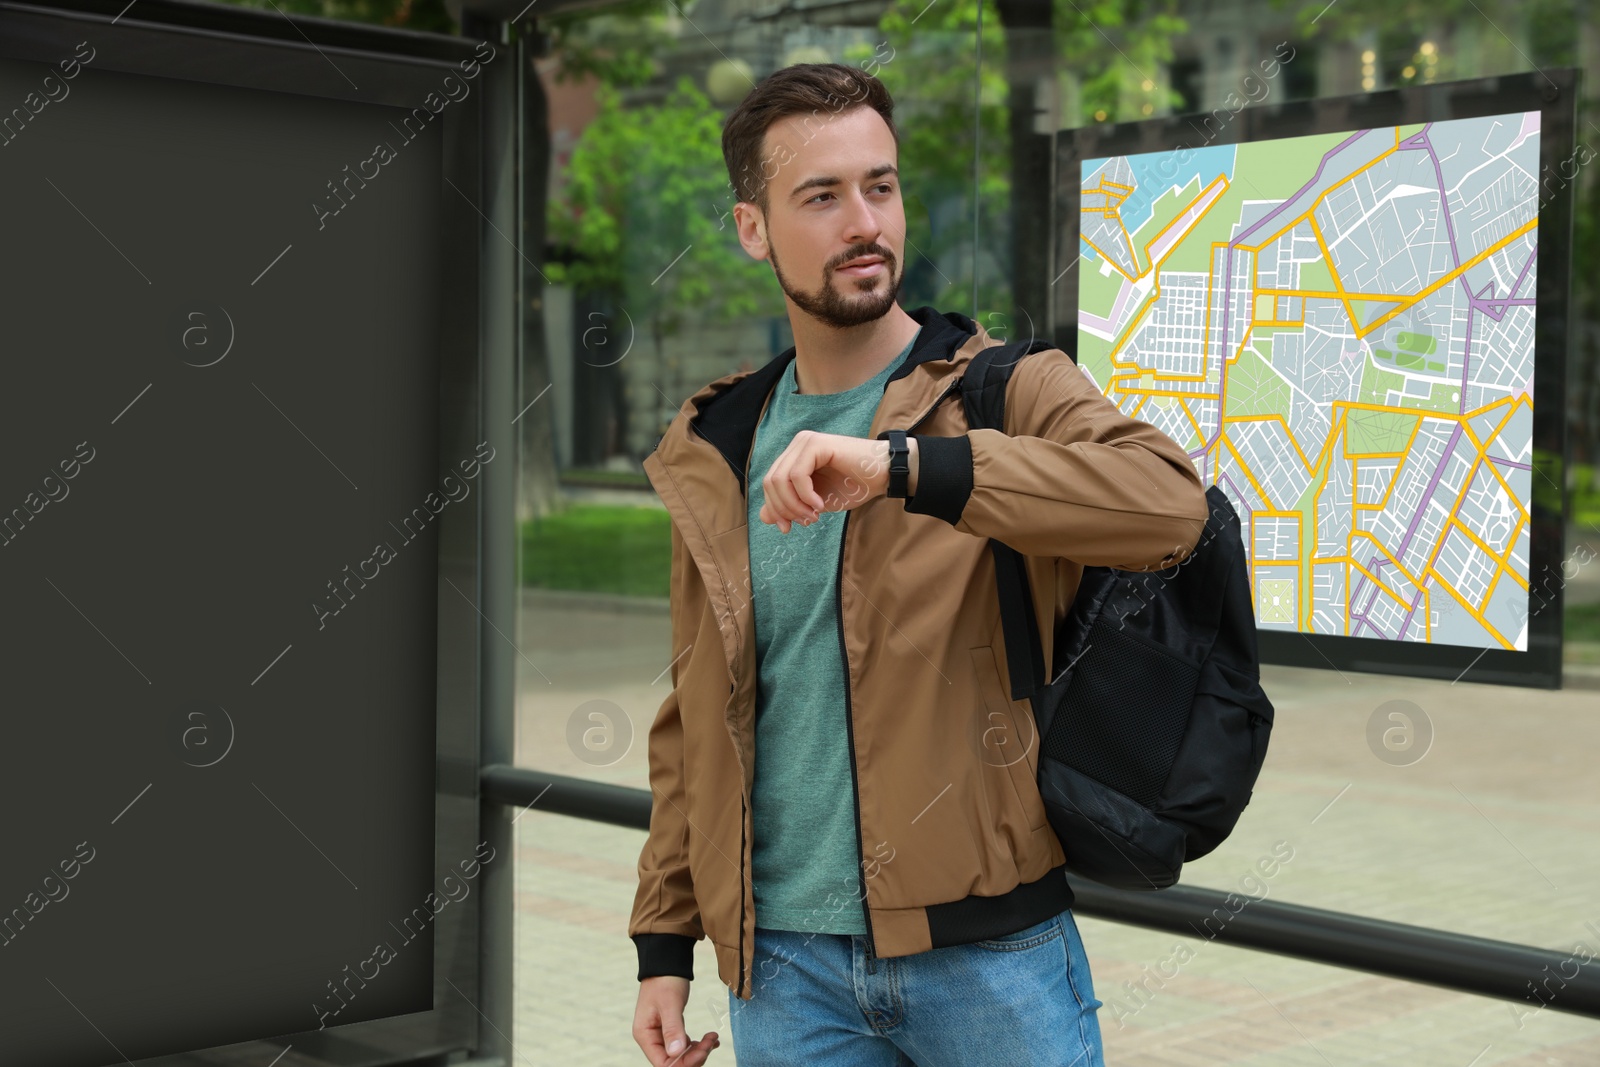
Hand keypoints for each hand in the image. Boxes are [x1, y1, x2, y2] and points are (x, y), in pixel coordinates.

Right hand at [634, 976, 720, 1064]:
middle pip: (673, 1061)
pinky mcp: (671, 1029)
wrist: (667, 963)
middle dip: (694, 1057)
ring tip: (712, 1038)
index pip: (663, 1063)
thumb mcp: (670, 1004)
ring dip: (699, 1050)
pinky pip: (685, 1045)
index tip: (702, 1051)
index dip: (683, 1063)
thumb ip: (672, 1029)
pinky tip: (710, 1039)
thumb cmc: (665, 981)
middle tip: (711, 1042)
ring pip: (681, 1055)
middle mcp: (651, 1038)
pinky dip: (698, 1045)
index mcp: (645, 1035)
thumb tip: (676, 1053)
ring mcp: (661, 1035)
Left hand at [757, 430, 913, 532]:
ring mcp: (805, 442)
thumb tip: (763, 517)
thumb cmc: (853, 486)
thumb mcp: (816, 503)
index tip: (787, 529)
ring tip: (814, 515)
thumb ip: (790, 507)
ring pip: (780, 479)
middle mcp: (796, 445)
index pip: (769, 484)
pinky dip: (805, 496)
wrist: (884, 475)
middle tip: (805, 522)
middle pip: (770, 482)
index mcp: (794, 457)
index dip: (775, 509)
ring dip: (794, 504)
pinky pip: (797, 475)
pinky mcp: (816, 444)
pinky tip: (820, 505)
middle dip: (784, 509)